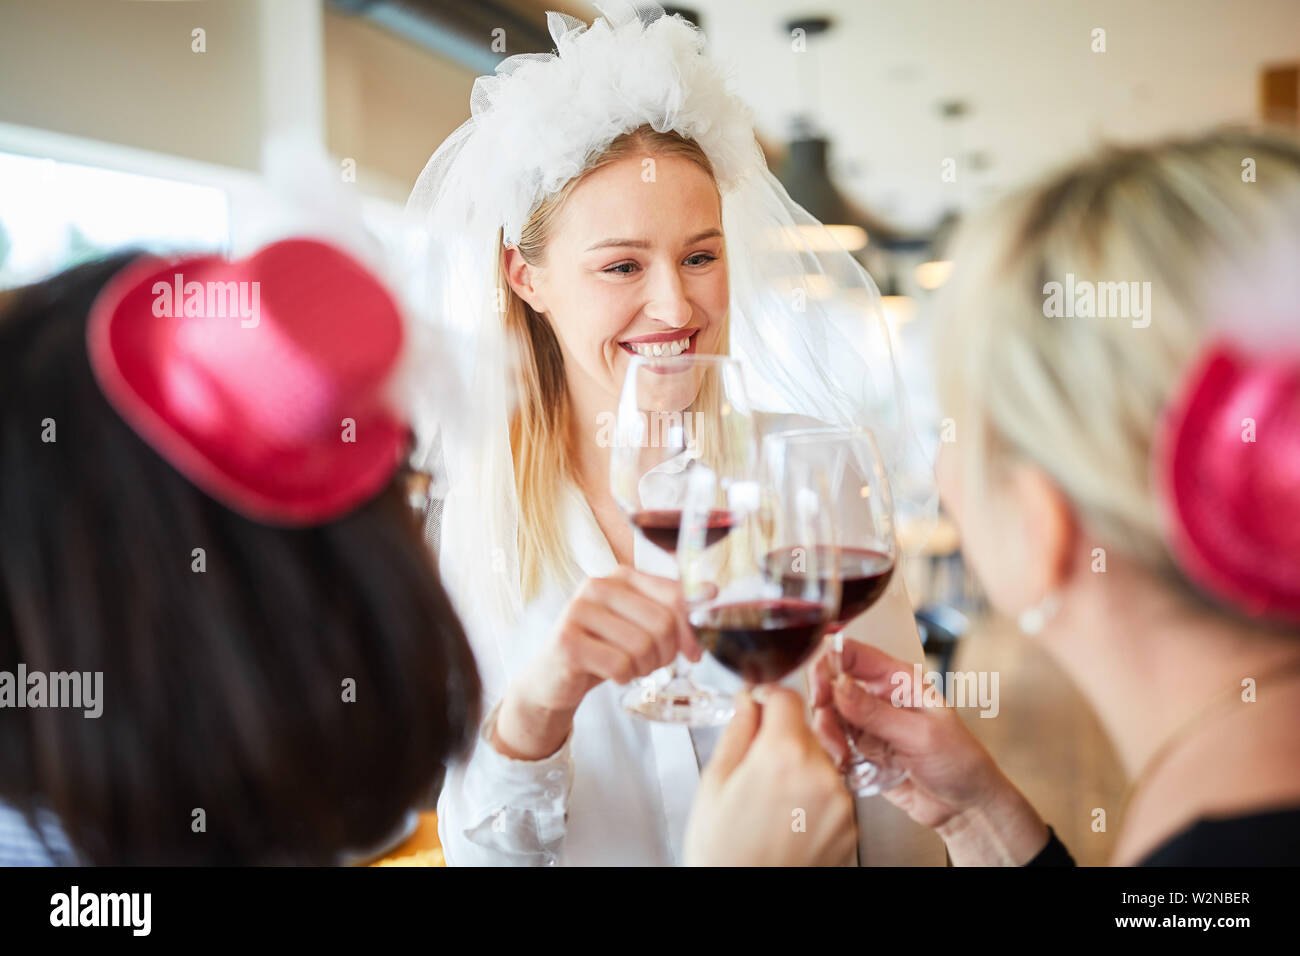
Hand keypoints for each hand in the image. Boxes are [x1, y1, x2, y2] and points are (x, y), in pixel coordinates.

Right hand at [493, 566, 700, 759]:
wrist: (554, 676)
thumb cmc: (603, 647)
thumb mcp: (638, 623)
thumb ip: (672, 607)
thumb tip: (711, 591)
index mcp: (620, 575)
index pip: (674, 596)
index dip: (690, 630)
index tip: (692, 653)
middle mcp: (597, 586)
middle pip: (662, 623)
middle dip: (667, 653)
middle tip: (654, 665)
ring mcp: (578, 611)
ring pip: (642, 646)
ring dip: (644, 668)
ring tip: (631, 668)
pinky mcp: (567, 641)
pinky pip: (620, 665)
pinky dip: (623, 677)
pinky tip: (612, 674)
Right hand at [685, 687, 856, 865]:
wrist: (744, 895)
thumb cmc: (722, 849)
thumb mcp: (715, 781)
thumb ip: (738, 730)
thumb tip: (749, 701)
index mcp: (782, 754)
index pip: (788, 697)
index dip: (767, 697)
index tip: (758, 705)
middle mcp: (819, 774)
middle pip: (805, 730)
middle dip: (780, 739)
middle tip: (754, 768)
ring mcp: (839, 802)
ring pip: (820, 761)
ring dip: (799, 768)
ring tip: (770, 801)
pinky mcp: (849, 825)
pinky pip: (831, 792)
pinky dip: (813, 797)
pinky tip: (787, 818)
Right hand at [809, 638, 1048, 864]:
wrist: (965, 807)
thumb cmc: (960, 762)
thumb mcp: (920, 734)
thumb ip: (876, 712)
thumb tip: (838, 686)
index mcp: (898, 679)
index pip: (852, 654)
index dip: (828, 663)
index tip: (820, 689)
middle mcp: (878, 697)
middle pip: (831, 687)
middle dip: (824, 708)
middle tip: (830, 732)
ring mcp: (868, 724)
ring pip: (828, 717)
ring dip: (827, 736)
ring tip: (842, 757)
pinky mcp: (862, 750)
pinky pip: (833, 744)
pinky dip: (831, 754)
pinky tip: (844, 765)